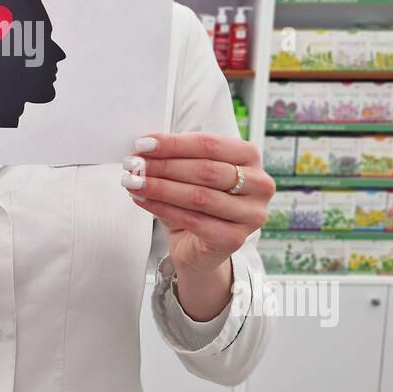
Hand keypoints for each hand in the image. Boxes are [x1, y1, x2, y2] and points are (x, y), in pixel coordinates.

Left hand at [121, 133, 273, 274]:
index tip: (142, 144)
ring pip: (199, 196)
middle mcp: (259, 184)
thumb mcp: (189, 173)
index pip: (209, 144)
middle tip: (133, 164)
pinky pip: (193, 220)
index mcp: (250, 157)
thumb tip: (143, 148)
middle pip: (206, 170)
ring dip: (160, 187)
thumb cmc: (196, 202)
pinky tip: (142, 200)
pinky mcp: (235, 239)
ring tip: (132, 182)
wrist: (200, 247)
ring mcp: (251, 214)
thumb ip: (175, 158)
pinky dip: (163, 208)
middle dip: (164, 166)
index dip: (173, 143)